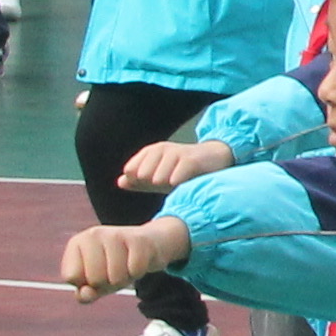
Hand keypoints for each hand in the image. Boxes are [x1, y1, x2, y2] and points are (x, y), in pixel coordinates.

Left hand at [60, 219, 187, 294]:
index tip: (96, 272)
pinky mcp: (138, 239)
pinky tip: (138, 261)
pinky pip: (135, 271)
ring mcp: (115, 234)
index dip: (86, 282)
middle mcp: (93, 234)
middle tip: (114, 269)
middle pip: (94, 279)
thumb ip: (85, 294)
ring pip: (115, 278)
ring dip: (124, 279)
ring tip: (126, 266)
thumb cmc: (117, 265)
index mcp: (77, 243)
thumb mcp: (97, 282)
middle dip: (107, 282)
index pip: (71, 277)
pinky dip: (138, 273)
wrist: (151, 243)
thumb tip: (85, 294)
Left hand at [120, 139, 235, 192]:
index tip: (150, 184)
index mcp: (151, 151)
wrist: (214, 160)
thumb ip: (139, 181)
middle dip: (152, 184)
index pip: (131, 169)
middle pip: (143, 175)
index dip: (138, 181)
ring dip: (167, 186)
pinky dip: (176, 184)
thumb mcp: (159, 176)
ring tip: (177, 183)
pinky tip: (182, 184)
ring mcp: (176, 153)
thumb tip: (120, 182)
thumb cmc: (184, 171)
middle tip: (166, 183)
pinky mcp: (190, 161)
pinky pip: (174, 178)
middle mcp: (162, 149)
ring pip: (158, 178)